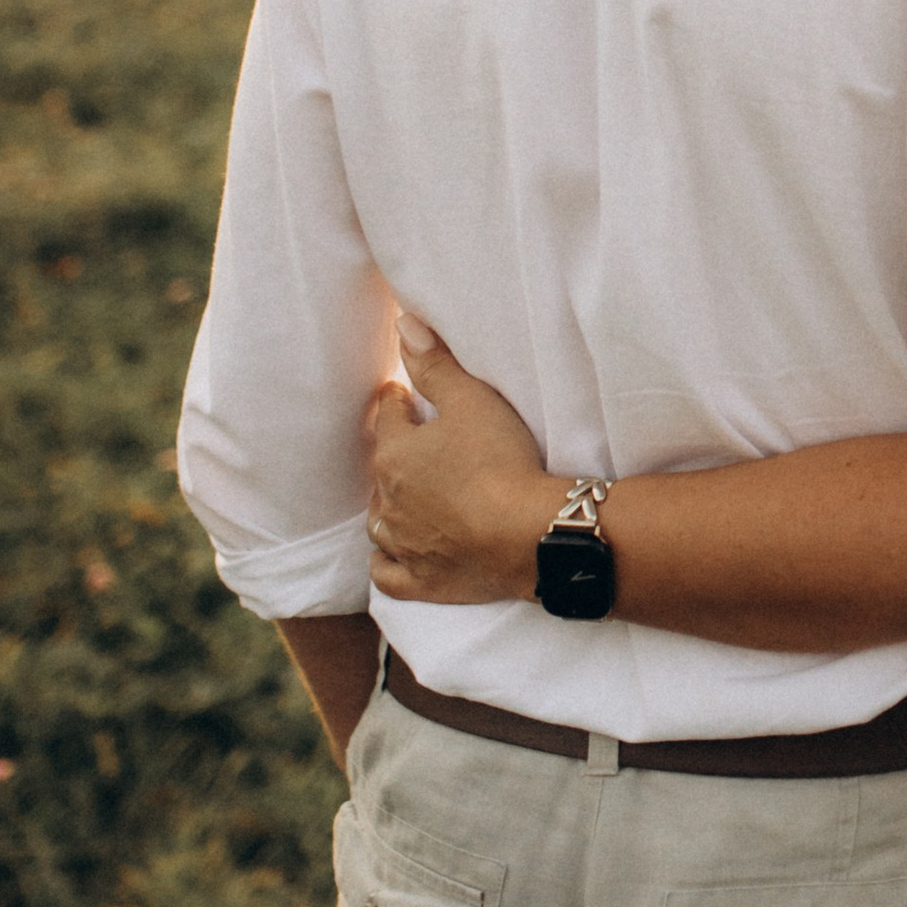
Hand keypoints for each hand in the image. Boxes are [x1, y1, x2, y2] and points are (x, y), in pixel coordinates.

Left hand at [364, 315, 557, 604]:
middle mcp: (388, 501)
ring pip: (379, 522)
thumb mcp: (473, 400)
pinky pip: (387, 573)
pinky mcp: (420, 580)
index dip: (396, 402)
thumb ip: (435, 364)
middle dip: (393, 455)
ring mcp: (402, 544)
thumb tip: (403, 326)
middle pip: (382, 471)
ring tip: (402, 496)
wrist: (527, 535)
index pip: (388, 418)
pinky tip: (391, 554)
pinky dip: (386, 561)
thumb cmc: (501, 461)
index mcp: (396, 455)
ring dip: (387, 506)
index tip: (399, 393)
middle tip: (411, 444)